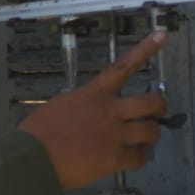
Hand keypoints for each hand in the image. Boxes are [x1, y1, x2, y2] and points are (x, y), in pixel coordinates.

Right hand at [18, 31, 167, 189]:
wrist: (33, 158)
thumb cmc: (38, 131)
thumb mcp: (61, 105)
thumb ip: (83, 104)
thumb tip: (91, 111)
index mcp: (93, 94)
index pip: (123, 67)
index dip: (144, 50)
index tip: (161, 35)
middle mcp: (109, 111)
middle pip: (151, 102)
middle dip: (159, 107)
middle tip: (155, 113)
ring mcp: (114, 135)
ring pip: (151, 131)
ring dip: (151, 135)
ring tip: (144, 140)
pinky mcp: (114, 159)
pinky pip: (140, 158)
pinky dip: (140, 158)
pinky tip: (133, 158)